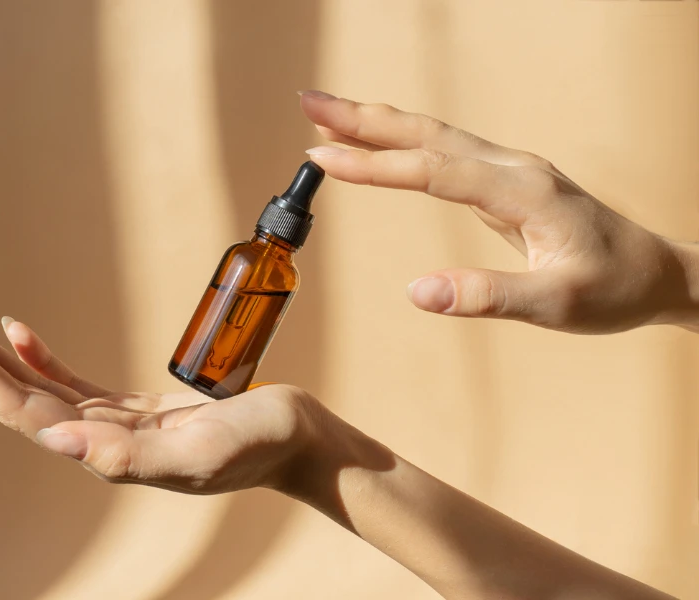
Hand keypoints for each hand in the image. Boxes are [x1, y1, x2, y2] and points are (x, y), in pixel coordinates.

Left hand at [0, 309, 320, 493]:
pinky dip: (39, 356)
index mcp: (107, 452)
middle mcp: (99, 441)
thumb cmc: (260, 446)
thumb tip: (58, 441)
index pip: (22, 409)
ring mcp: (113, 424)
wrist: (295, 442)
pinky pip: (70, 381)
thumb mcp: (203, 451)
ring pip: (35, 387)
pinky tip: (17, 332)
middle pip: (15, 395)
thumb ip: (133, 454)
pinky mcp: (132, 409)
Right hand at [299, 90, 696, 333]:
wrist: (655, 274)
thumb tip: (417, 293)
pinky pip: (442, 150)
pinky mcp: (504, 181)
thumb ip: (487, 297)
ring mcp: (509, 170)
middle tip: (308, 102)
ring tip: (326, 114)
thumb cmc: (611, 289)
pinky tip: (380, 142)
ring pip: (433, 134)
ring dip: (377, 122)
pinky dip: (402, 140)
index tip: (322, 159)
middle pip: (426, 132)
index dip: (375, 166)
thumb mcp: (555, 304)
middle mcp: (512, 168)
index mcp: (521, 191)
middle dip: (363, 117)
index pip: (433, 171)